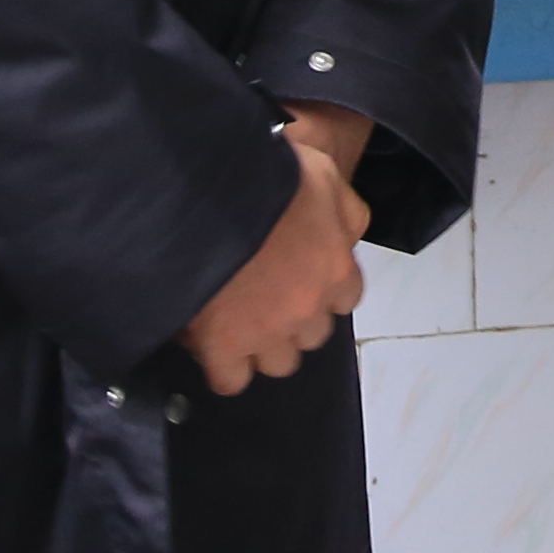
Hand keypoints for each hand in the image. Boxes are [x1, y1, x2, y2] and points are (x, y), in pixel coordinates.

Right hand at [185, 111, 373, 395]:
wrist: (204, 194)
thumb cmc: (262, 176)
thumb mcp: (323, 173)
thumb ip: (345, 209)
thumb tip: (349, 236)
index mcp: (336, 269)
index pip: (345, 299)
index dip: (322, 289)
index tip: (299, 275)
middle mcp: (309, 309)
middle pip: (312, 335)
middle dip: (293, 319)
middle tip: (263, 293)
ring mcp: (267, 333)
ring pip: (279, 362)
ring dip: (262, 345)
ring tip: (235, 317)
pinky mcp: (223, 347)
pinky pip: (230, 380)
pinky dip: (223, 367)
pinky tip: (210, 341)